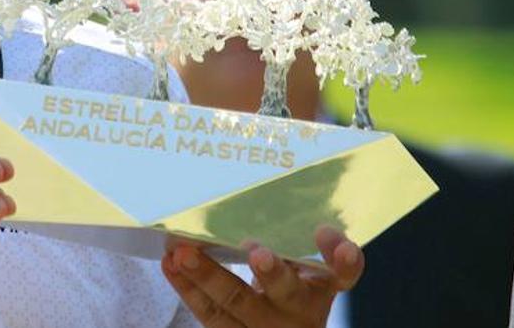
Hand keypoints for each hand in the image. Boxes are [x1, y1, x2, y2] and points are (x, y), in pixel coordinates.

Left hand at [162, 227, 362, 327]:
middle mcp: (299, 309)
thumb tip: (276, 199)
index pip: (343, 273)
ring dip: (208, 275)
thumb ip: (296, 238)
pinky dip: (187, 287)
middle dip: (272, 272)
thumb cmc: (289, 286)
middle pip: (286, 291)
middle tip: (257, 251)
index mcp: (322, 287)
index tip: (326, 232)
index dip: (340, 258)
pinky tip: (170, 264)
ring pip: (236, 302)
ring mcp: (267, 325)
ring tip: (182, 252)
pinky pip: (209, 314)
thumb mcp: (304, 266)